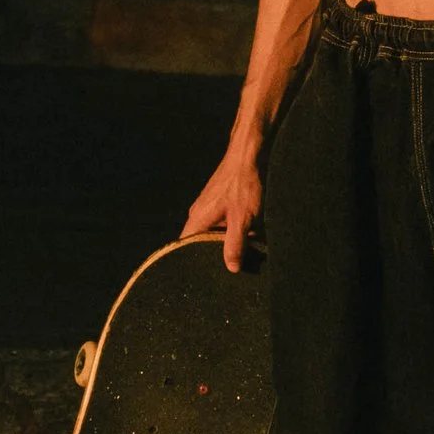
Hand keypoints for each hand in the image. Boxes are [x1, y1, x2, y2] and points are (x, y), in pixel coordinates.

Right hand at [182, 137, 264, 271]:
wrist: (249, 155)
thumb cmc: (243, 184)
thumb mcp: (242, 219)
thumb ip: (235, 245)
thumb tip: (230, 268)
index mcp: (197, 220)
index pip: (184, 249)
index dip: (191, 263)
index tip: (202, 277)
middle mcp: (198, 215)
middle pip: (199, 244)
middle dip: (212, 256)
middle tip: (225, 271)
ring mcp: (209, 208)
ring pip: (213, 234)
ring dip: (225, 244)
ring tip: (238, 258)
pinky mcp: (220, 203)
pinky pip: (222, 225)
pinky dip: (232, 233)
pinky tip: (246, 239)